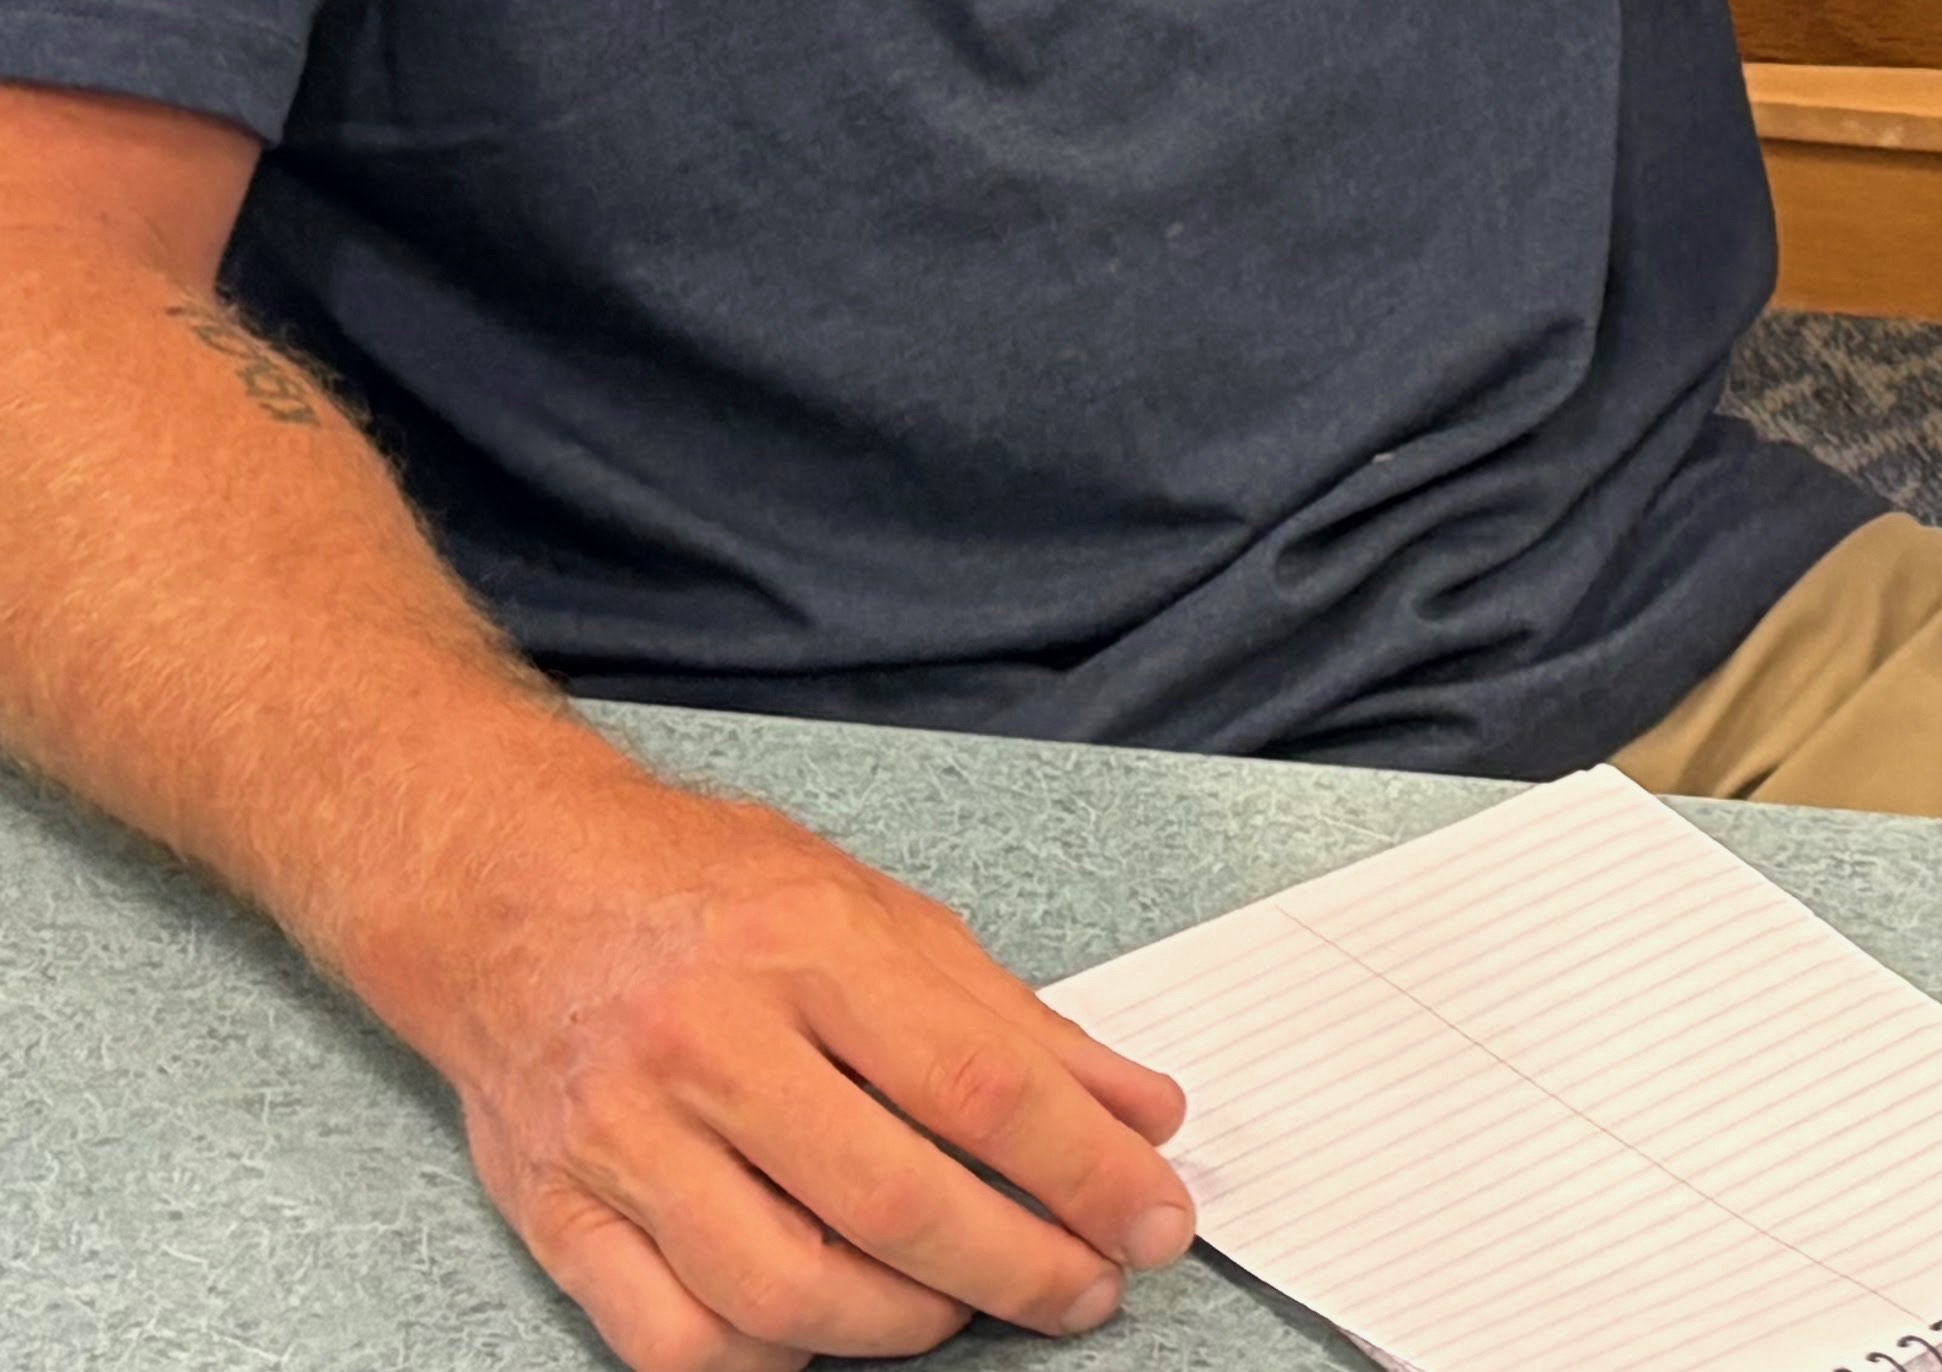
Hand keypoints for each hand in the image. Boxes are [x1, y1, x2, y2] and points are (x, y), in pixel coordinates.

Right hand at [356, 751, 1189, 1371]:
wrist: (511, 889)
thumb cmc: (715, 894)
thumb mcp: (887, 916)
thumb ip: (1018, 1022)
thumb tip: (1142, 1113)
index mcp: (812, 953)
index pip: (983, 1087)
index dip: (1086, 1171)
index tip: (1157, 1220)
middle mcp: (715, 1048)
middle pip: (892, 1203)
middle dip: (1018, 1267)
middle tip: (1088, 1289)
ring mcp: (627, 1141)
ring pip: (785, 1292)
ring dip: (904, 1324)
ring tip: (963, 1306)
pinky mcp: (559, 1215)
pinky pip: (674, 1340)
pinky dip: (769, 1360)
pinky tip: (825, 1331)